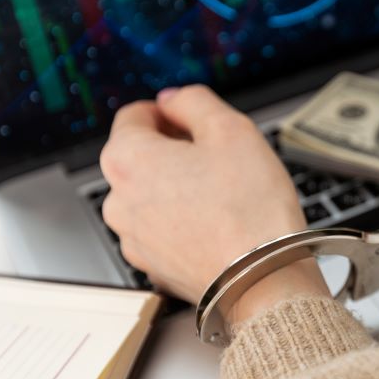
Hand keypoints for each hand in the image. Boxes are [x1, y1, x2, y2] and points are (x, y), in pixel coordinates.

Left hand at [100, 86, 328, 324]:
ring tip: (223, 196)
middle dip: (175, 152)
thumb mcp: (231, 129)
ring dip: (179, 188)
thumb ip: (194, 101)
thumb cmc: (249, 209)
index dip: (170, 112)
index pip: (135, 115)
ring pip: (152, 196)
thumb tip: (173, 99)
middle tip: (219, 159)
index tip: (194, 120)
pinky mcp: (153, 266)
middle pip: (141, 157)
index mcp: (127, 158)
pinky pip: (163, 230)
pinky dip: (184, 222)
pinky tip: (218, 224)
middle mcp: (118, 200)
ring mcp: (132, 239)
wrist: (261, 279)